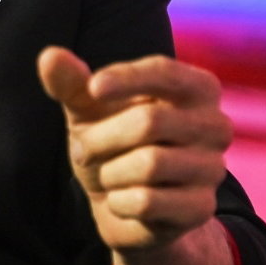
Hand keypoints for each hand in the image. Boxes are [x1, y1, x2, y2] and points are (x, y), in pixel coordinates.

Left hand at [37, 46, 231, 251]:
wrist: (122, 204)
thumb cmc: (109, 141)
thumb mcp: (87, 109)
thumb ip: (70, 82)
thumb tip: (50, 56)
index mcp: (195, 88)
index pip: (164, 72)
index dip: (126, 78)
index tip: (93, 89)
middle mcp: (215, 125)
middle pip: (149, 122)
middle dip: (101, 138)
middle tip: (84, 149)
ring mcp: (213, 168)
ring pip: (149, 164)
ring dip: (110, 172)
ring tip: (108, 174)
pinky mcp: (202, 208)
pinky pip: (148, 202)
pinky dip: (119, 201)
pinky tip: (121, 200)